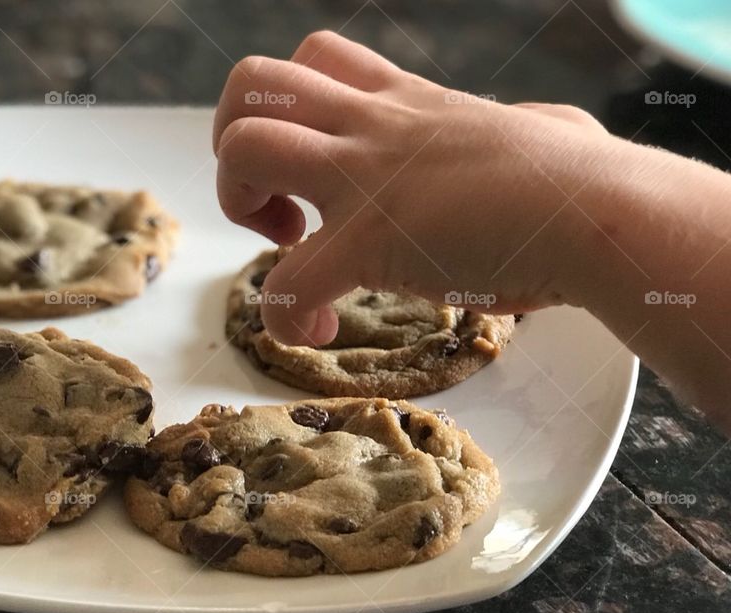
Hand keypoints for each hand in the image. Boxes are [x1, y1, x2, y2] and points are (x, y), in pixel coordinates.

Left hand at [213, 31, 615, 345]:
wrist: (599, 217)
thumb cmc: (581, 180)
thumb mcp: (543, 127)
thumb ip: (524, 124)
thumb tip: (547, 130)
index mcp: (403, 102)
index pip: (314, 59)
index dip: (290, 112)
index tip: (312, 172)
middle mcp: (371, 126)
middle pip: (252, 84)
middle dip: (235, 149)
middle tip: (280, 206)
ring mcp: (366, 177)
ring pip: (244, 148)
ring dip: (239, 205)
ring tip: (288, 246)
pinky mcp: (372, 240)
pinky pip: (286, 281)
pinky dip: (283, 316)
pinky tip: (315, 330)